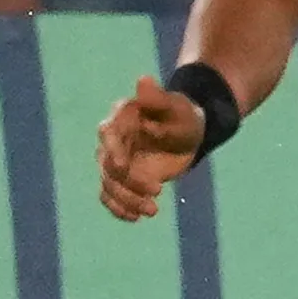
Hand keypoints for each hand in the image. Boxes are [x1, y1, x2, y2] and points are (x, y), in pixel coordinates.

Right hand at [97, 74, 207, 220]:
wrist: (189, 134)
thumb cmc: (183, 117)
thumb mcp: (177, 108)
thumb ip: (158, 98)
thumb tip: (143, 80)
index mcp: (122, 119)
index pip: (108, 135)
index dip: (113, 150)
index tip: (124, 165)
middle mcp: (113, 141)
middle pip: (109, 166)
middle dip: (128, 182)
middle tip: (156, 192)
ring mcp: (115, 162)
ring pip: (109, 185)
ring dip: (127, 200)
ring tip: (152, 211)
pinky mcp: (122, 179)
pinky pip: (111, 196)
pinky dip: (119, 209)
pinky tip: (135, 218)